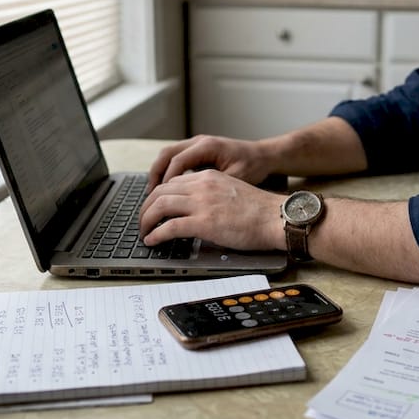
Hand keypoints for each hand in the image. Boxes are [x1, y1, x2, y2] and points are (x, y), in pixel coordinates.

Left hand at [139, 169, 283, 252]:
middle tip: (143, 220)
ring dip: (146, 220)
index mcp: (208, 177)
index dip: (159, 195)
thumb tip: (195, 211)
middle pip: (161, 191)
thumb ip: (211, 196)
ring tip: (144, 232)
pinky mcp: (203, 222)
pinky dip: (156, 234)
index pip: (173, 181)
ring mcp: (201, 203)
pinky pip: (169, 227)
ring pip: (160, 206)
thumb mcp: (230, 192)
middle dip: (147, 207)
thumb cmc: (259, 211)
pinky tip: (152, 241)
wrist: (275, 217)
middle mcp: (201, 186)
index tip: (154, 207)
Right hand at [145, 135, 272, 191]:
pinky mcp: (198, 151)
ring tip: (153, 195)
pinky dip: (168, 172)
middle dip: (155, 176)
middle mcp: (199, 142)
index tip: (160, 200)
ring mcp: (197, 144)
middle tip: (149, 197)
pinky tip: (167, 190)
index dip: (167, 181)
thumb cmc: (254, 166)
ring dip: (159, 174)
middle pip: (166, 155)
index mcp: (207, 146)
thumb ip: (216, 188)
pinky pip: (176, 159)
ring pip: (168, 155)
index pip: (177, 161)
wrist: (265, 155)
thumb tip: (196, 205)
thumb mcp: (237, 178)